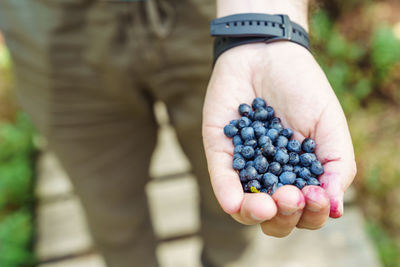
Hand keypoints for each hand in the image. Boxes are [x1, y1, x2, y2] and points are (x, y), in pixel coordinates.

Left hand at [202, 41, 356, 236]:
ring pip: (244, 209)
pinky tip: (237, 201)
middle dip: (286, 217)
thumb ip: (336, 166)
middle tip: (291, 196)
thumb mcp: (330, 126)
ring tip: (269, 202)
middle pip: (275, 219)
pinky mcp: (220, 153)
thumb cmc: (302, 88)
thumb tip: (335, 209)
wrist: (266, 54)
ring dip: (257, 213)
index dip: (312, 214)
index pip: (306, 212)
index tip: (315, 194)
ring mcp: (244, 167)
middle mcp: (271, 177)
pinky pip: (221, 181)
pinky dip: (228, 195)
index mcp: (300, 175)